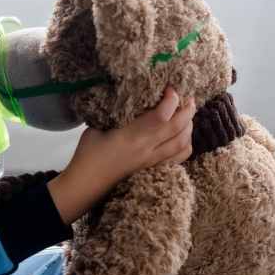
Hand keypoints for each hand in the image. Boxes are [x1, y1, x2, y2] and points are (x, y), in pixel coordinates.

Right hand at [46, 87, 194, 224]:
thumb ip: (111, 116)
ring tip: (189, 113)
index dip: (171, 100)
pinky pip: (178, 159)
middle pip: (176, 128)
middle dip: (187, 109)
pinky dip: (187, 146)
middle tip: (189, 96)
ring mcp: (151, 162)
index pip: (159, 117)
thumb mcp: (94, 130)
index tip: (171, 88)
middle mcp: (145, 149)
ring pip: (182, 143)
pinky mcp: (152, 170)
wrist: (86, 187)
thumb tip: (122, 102)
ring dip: (189, 126)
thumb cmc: (86, 157)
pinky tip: (186, 137)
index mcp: (129, 136)